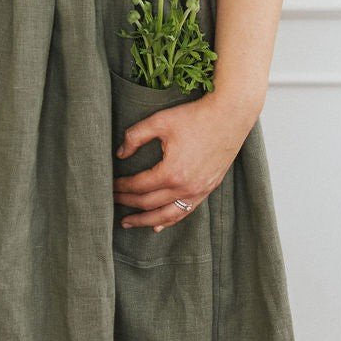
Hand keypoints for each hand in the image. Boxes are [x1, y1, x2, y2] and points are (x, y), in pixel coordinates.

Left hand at [113, 90, 262, 231]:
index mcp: (171, 172)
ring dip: (145, 221)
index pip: (138, 186)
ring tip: (128, 223)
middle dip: (127, 204)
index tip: (110, 186)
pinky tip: (159, 225)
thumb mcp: (160, 121)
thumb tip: (120, 154)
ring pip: (167, 215)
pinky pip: (186, 211)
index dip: (121, 187)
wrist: (230, 115)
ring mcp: (199, 191)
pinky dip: (170, 220)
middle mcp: (185, 187)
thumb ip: (135, 136)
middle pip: (149, 204)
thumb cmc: (195, 116)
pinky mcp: (208, 189)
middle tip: (112, 202)